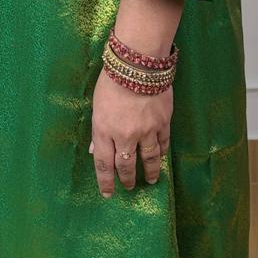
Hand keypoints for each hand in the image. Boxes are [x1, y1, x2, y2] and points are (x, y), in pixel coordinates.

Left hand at [88, 67, 171, 197]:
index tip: (108, 193)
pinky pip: (163, 144)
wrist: (138, 64)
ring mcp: (146, 131)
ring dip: (148, 172)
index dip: (105, 181)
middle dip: (126, 179)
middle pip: (125, 165)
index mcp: (104, 130)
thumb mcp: (97, 104)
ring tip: (149, 180)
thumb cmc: (112, 80)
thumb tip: (94, 149)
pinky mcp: (162, 123)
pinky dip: (162, 153)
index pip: (103, 163)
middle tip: (129, 187)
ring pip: (148, 159)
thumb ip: (98, 129)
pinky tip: (161, 158)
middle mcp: (124, 135)